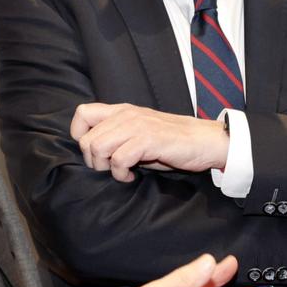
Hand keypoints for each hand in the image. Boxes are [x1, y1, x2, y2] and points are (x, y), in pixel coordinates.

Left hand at [72, 102, 228, 181]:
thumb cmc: (172, 142)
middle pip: (86, 139)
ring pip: (98, 148)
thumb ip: (119, 135)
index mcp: (122, 111)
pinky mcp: (148, 140)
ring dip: (106, 168)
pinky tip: (132, 176)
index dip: (80, 136)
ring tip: (121, 172)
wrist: (205, 141)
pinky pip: (118, 159)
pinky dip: (121, 174)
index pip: (82, 113)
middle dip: (94, 161)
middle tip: (110, 169)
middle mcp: (126, 115)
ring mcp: (137, 126)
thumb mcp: (140, 132)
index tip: (96, 153)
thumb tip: (94, 151)